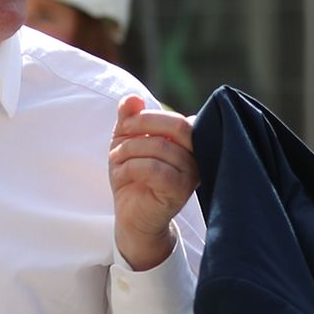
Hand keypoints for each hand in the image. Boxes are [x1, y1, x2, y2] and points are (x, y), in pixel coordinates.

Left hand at [108, 96, 197, 271]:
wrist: (130, 214)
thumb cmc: (133, 175)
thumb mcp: (126, 141)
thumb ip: (129, 118)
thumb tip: (132, 98)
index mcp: (189, 141)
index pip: (176, 119)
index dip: (146, 118)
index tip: (124, 126)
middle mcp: (197, 156)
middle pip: (177, 126)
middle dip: (142, 125)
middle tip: (120, 135)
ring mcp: (192, 174)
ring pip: (161, 148)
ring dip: (129, 150)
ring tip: (116, 160)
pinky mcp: (180, 192)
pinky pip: (156, 169)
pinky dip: (131, 167)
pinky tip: (122, 174)